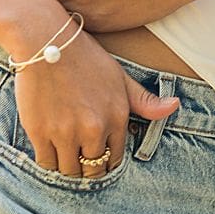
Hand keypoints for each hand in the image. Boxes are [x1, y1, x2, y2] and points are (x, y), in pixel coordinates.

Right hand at [8, 17, 178, 176]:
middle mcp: (94, 129)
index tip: (97, 155)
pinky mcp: (40, 133)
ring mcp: (66, 133)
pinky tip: (50, 149)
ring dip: (69, 167)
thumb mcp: (119, 77)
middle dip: (89, 168)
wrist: (46, 42)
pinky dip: (49, 161)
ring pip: (70, 171)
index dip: (106, 160)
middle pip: (93, 170)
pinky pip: (47, 164)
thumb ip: (145, 100)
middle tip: (80, 160)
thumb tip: (174, 106)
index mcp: (116, 117)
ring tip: (65, 155)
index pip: (115, 159)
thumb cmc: (85, 57)